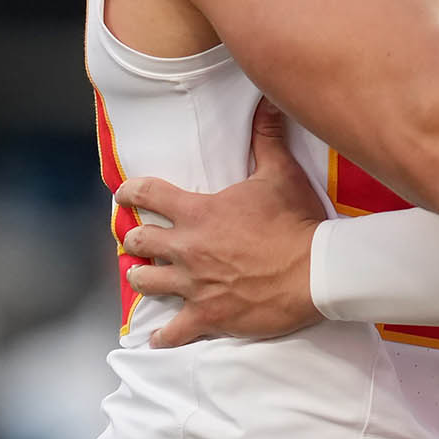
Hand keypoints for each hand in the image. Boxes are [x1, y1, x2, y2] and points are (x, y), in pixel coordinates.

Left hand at [116, 101, 326, 347]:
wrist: (316, 271)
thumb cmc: (297, 222)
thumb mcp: (281, 174)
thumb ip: (266, 138)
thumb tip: (268, 100)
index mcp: (198, 212)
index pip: (147, 194)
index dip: (130, 191)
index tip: (122, 193)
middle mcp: (186, 247)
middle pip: (140, 241)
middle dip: (137, 238)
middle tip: (139, 239)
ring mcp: (193, 284)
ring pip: (145, 281)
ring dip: (142, 277)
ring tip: (143, 276)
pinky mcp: (206, 315)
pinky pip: (172, 331)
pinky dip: (164, 335)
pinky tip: (158, 337)